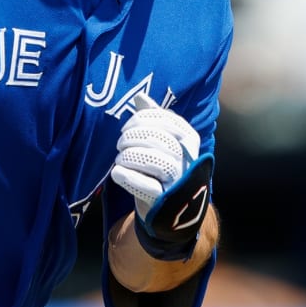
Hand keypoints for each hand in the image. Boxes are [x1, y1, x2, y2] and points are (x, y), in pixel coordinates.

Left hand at [110, 92, 211, 259]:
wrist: (170, 210)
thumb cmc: (162, 167)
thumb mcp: (163, 141)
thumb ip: (153, 118)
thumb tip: (140, 96)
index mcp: (189, 139)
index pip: (164, 120)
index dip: (141, 120)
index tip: (128, 127)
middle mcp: (188, 159)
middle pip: (158, 139)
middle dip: (132, 137)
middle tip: (121, 143)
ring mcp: (179, 181)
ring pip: (154, 161)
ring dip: (129, 157)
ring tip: (120, 159)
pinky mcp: (165, 201)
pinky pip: (146, 186)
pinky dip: (127, 177)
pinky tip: (117, 173)